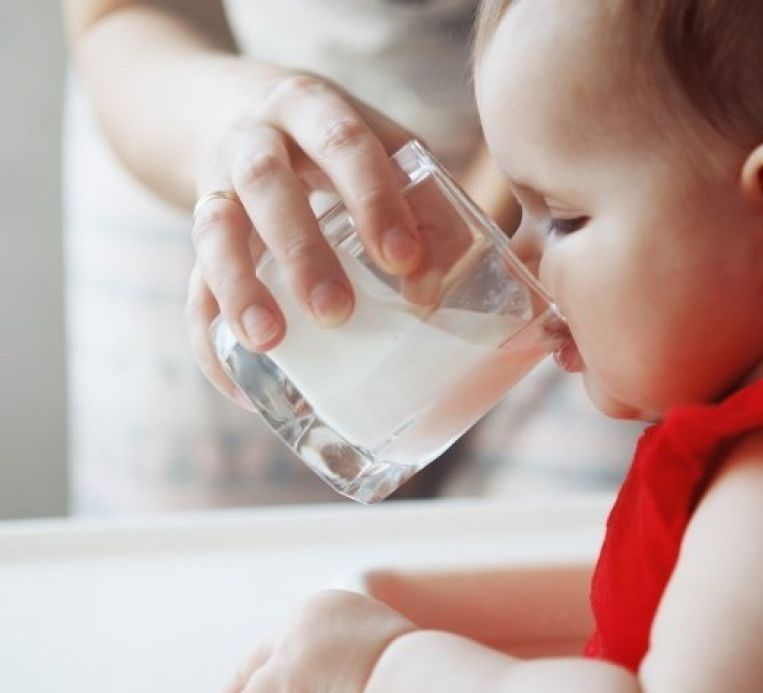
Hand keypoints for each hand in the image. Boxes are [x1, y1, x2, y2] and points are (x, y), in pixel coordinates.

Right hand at [186, 68, 424, 407]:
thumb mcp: (377, 144)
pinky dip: (209, 339)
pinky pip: (192, 286)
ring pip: (212, 232)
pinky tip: (240, 386)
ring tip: (270, 342)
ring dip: (239, 289)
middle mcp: (253, 140)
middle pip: (267, 186)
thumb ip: (423, 202)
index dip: (372, 200)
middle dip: (302, 250)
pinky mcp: (196, 235)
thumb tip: (440, 288)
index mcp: (309, 107)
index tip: (402, 259)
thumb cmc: (331, 142)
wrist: (227, 106)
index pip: (342, 143)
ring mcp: (215, 186)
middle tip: (337, 312)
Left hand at [203, 590, 416, 692]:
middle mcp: (308, 614)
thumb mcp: (375, 646)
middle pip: (263, 649)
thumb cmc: (409, 669)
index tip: (259, 678)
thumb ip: (346, 652)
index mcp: (330, 604)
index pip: (290, 635)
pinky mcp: (286, 672)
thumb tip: (333, 680)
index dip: (272, 660)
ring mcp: (295, 640)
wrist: (413, 674)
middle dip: (242, 677)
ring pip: (250, 675)